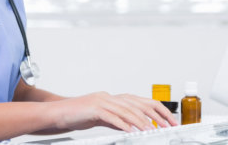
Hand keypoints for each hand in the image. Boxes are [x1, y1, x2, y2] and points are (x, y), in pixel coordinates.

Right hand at [45, 92, 179, 132]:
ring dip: (141, 122)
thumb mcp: (102, 118)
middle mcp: (110, 97)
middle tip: (166, 126)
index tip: (169, 121)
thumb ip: (117, 120)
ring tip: (151, 131)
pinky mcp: (94, 109)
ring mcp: (102, 101)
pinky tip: (131, 131)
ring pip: (127, 110)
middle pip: (139, 104)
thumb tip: (132, 126)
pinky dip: (123, 124)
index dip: (158, 111)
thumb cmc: (78, 115)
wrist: (58, 113)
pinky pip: (112, 117)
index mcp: (114, 98)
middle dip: (155, 116)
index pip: (142, 102)